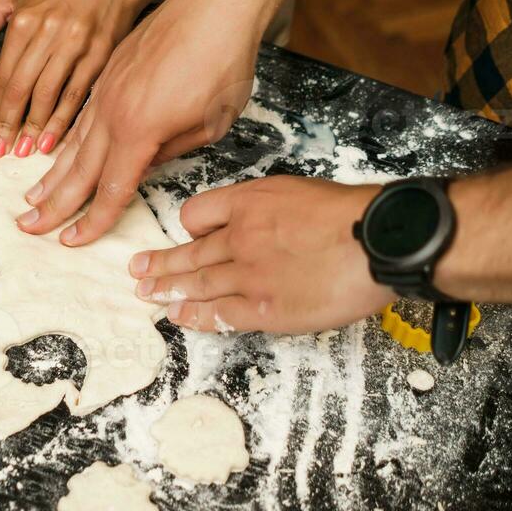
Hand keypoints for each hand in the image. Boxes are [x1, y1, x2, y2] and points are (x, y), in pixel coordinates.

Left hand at [0, 0, 153, 158]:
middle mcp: (49, 31)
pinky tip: (51, 138)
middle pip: (22, 88)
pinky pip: (77, 93)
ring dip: (33, 127)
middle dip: (7, 124)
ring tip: (22, 150)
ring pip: (48, 94)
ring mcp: (76, 44)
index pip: (2, 74)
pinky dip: (63, 119)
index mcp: (25, 20)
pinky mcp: (100, 55)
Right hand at [17, 0, 280, 244]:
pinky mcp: (109, 72)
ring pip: (73, 141)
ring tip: (32, 197)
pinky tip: (56, 152)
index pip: (110, 189)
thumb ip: (173, 150)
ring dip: (51, 174)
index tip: (72, 241)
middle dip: (53, 204)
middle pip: (78, 170)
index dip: (91, 220)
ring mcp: (107, 90)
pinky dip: (65, 139)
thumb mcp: (211, 122)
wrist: (213, 1)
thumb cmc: (223, 59)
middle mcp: (113, 112)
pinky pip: (81, 115)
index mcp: (139, 131)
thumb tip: (146, 163)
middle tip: (29, 227)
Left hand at [128, 176, 389, 332]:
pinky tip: (179, 318)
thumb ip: (273, 208)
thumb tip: (264, 224)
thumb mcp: (301, 191)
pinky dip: (195, 316)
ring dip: (168, 290)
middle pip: (189, 251)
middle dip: (160, 263)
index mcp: (250, 202)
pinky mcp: (264, 308)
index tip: (187, 235)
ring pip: (196, 283)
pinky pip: (219, 314)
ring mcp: (249, 275)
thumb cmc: (351, 214)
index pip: (198, 212)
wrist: (375, 240)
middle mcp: (240, 237)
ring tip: (146, 294)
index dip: (190, 226)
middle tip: (136, 270)